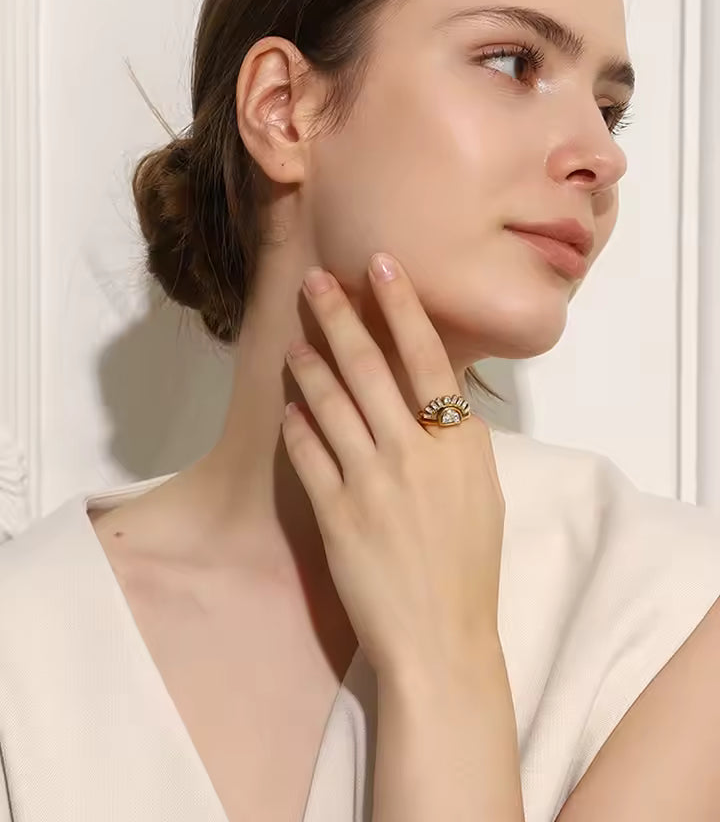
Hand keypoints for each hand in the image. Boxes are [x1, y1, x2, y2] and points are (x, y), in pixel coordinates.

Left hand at [282, 253, 506, 680]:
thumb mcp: (482, 490)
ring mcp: (371, 480)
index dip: (400, 304)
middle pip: (369, 367)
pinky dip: (297, 423)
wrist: (442, 639)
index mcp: (458, 442)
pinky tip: (288, 405)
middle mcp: (413, 451)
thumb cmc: (470, 565)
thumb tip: (433, 389)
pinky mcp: (335, 513)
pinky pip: (309, 453)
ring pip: (330, 402)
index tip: (379, 265)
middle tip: (315, 281)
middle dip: (339, 316)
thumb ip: (455, 437)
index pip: (426, 356)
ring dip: (309, 364)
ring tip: (295, 339)